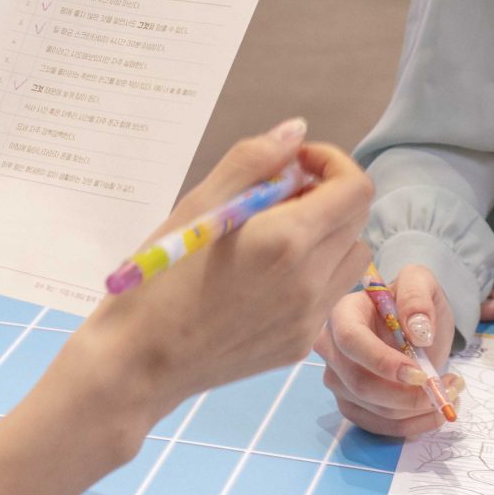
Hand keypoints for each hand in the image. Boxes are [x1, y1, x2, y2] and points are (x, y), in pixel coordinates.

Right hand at [56, 121, 372, 438]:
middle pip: (356, 220)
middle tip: (275, 198)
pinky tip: (262, 278)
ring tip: (274, 237)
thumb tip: (295, 133)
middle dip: (327, 196)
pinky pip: (328, 295)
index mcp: (287, 240)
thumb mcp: (197, 204)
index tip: (292, 165)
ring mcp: (309, 318)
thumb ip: (252, 161)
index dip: (330, 164)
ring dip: (327, 235)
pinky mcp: (299, 344)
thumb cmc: (156, 278)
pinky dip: (312, 274)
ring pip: (350, 258)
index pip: (355, 188)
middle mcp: (310, 281)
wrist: (137, 361)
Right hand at [315, 267, 462, 437]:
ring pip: (374, 411)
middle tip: (447, 387)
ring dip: (418, 411)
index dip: (382, 362)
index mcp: (342, 314)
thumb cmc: (413, 302)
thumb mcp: (421, 282)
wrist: (415, 326)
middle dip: (408, 395)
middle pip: (360, 384)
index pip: (351, 341)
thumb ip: (417, 295)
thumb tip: (418, 332)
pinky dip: (414, 425)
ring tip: (451, 391)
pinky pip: (381, 427)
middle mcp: (332, 349)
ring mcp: (338, 381)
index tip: (421, 374)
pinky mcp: (352, 405)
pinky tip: (436, 409)